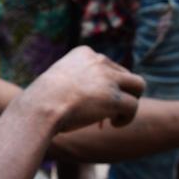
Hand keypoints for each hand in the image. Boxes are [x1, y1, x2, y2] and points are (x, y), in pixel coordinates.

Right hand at [25, 45, 144, 133]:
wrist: (40, 108)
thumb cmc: (42, 100)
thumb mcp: (58, 81)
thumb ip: (77, 81)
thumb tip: (92, 99)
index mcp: (84, 53)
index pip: (108, 66)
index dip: (104, 85)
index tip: (91, 100)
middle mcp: (99, 60)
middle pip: (126, 74)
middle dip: (120, 92)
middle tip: (107, 111)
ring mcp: (108, 78)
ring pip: (138, 85)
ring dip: (131, 101)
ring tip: (117, 116)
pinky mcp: (114, 97)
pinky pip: (134, 106)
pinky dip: (127, 118)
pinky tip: (113, 125)